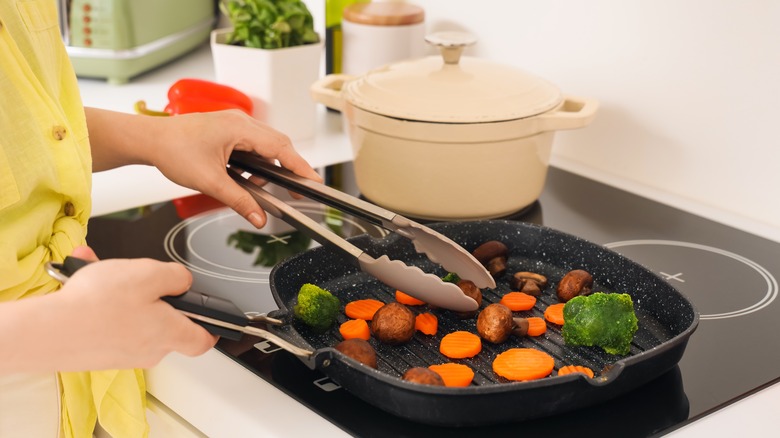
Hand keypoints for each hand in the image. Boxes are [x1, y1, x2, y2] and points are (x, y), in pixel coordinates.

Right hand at [46, 246, 216, 370]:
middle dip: (154, 295)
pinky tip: (84, 277)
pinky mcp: (99, 352)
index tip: (211, 316)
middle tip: (140, 278)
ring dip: (121, 290)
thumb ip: (176, 276)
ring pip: (132, 316)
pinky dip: (99, 298)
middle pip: (166, 322)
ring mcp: (123, 353)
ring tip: (102, 271)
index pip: (203, 340)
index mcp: (170, 334)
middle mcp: (149, 350)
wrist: (46, 331)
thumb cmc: (97, 306)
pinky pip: (107, 319)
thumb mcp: (148, 273)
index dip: (210, 326)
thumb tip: (183, 281)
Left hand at [146, 110, 322, 227]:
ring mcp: (235, 123)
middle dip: (288, 169)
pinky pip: (253, 144)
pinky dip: (255, 162)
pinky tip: (243, 176)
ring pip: (266, 145)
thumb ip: (239, 200)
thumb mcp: (210, 181)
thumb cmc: (173, 151)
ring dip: (266, 167)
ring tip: (254, 187)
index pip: (281, 148)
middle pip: (279, 145)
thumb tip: (259, 217)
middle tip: (296, 190)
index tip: (314, 181)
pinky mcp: (229, 129)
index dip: (301, 166)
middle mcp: (241, 121)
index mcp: (240, 128)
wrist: (150, 140)